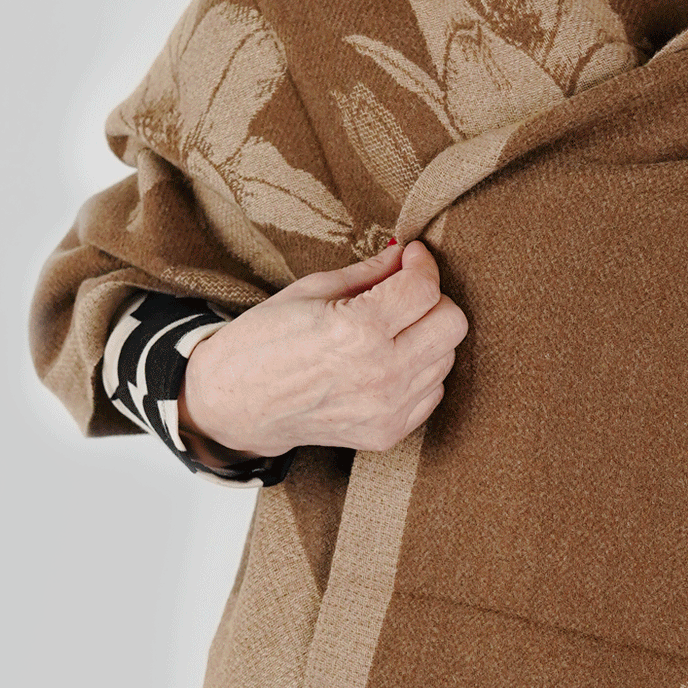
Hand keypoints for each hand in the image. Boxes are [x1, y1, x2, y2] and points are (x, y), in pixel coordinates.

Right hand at [177, 240, 468, 461]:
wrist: (235, 405)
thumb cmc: (263, 341)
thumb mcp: (309, 291)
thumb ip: (368, 273)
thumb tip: (404, 254)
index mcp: (357, 331)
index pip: (424, 288)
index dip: (422, 264)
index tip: (411, 256)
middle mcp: (380, 374)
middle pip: (452, 324)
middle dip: (433, 299)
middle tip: (405, 292)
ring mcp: (387, 410)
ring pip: (446, 358)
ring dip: (427, 336)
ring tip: (390, 329)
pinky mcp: (387, 433)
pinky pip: (432, 392)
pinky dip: (419, 371)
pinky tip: (386, 361)